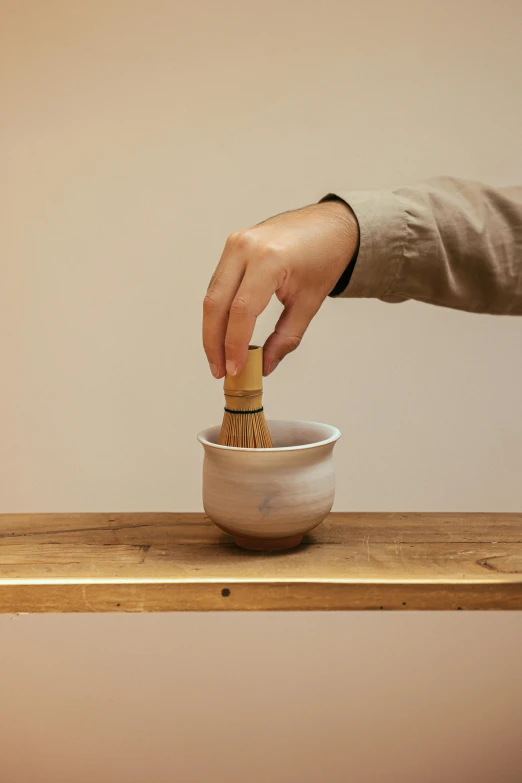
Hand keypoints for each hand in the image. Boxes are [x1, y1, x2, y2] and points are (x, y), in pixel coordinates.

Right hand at [203, 200, 358, 377]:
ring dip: (212, 330)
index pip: (241, 311)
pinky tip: (223, 333)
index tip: (235, 370)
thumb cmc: (325, 257)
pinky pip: (218, 284)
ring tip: (220, 358)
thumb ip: (286, 337)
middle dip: (214, 343)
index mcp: (269, 259)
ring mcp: (235, 243)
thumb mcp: (309, 302)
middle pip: (216, 304)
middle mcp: (245, 248)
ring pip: (212, 295)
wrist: (330, 225)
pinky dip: (218, 311)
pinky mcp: (232, 245)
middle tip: (219, 371)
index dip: (234, 345)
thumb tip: (265, 366)